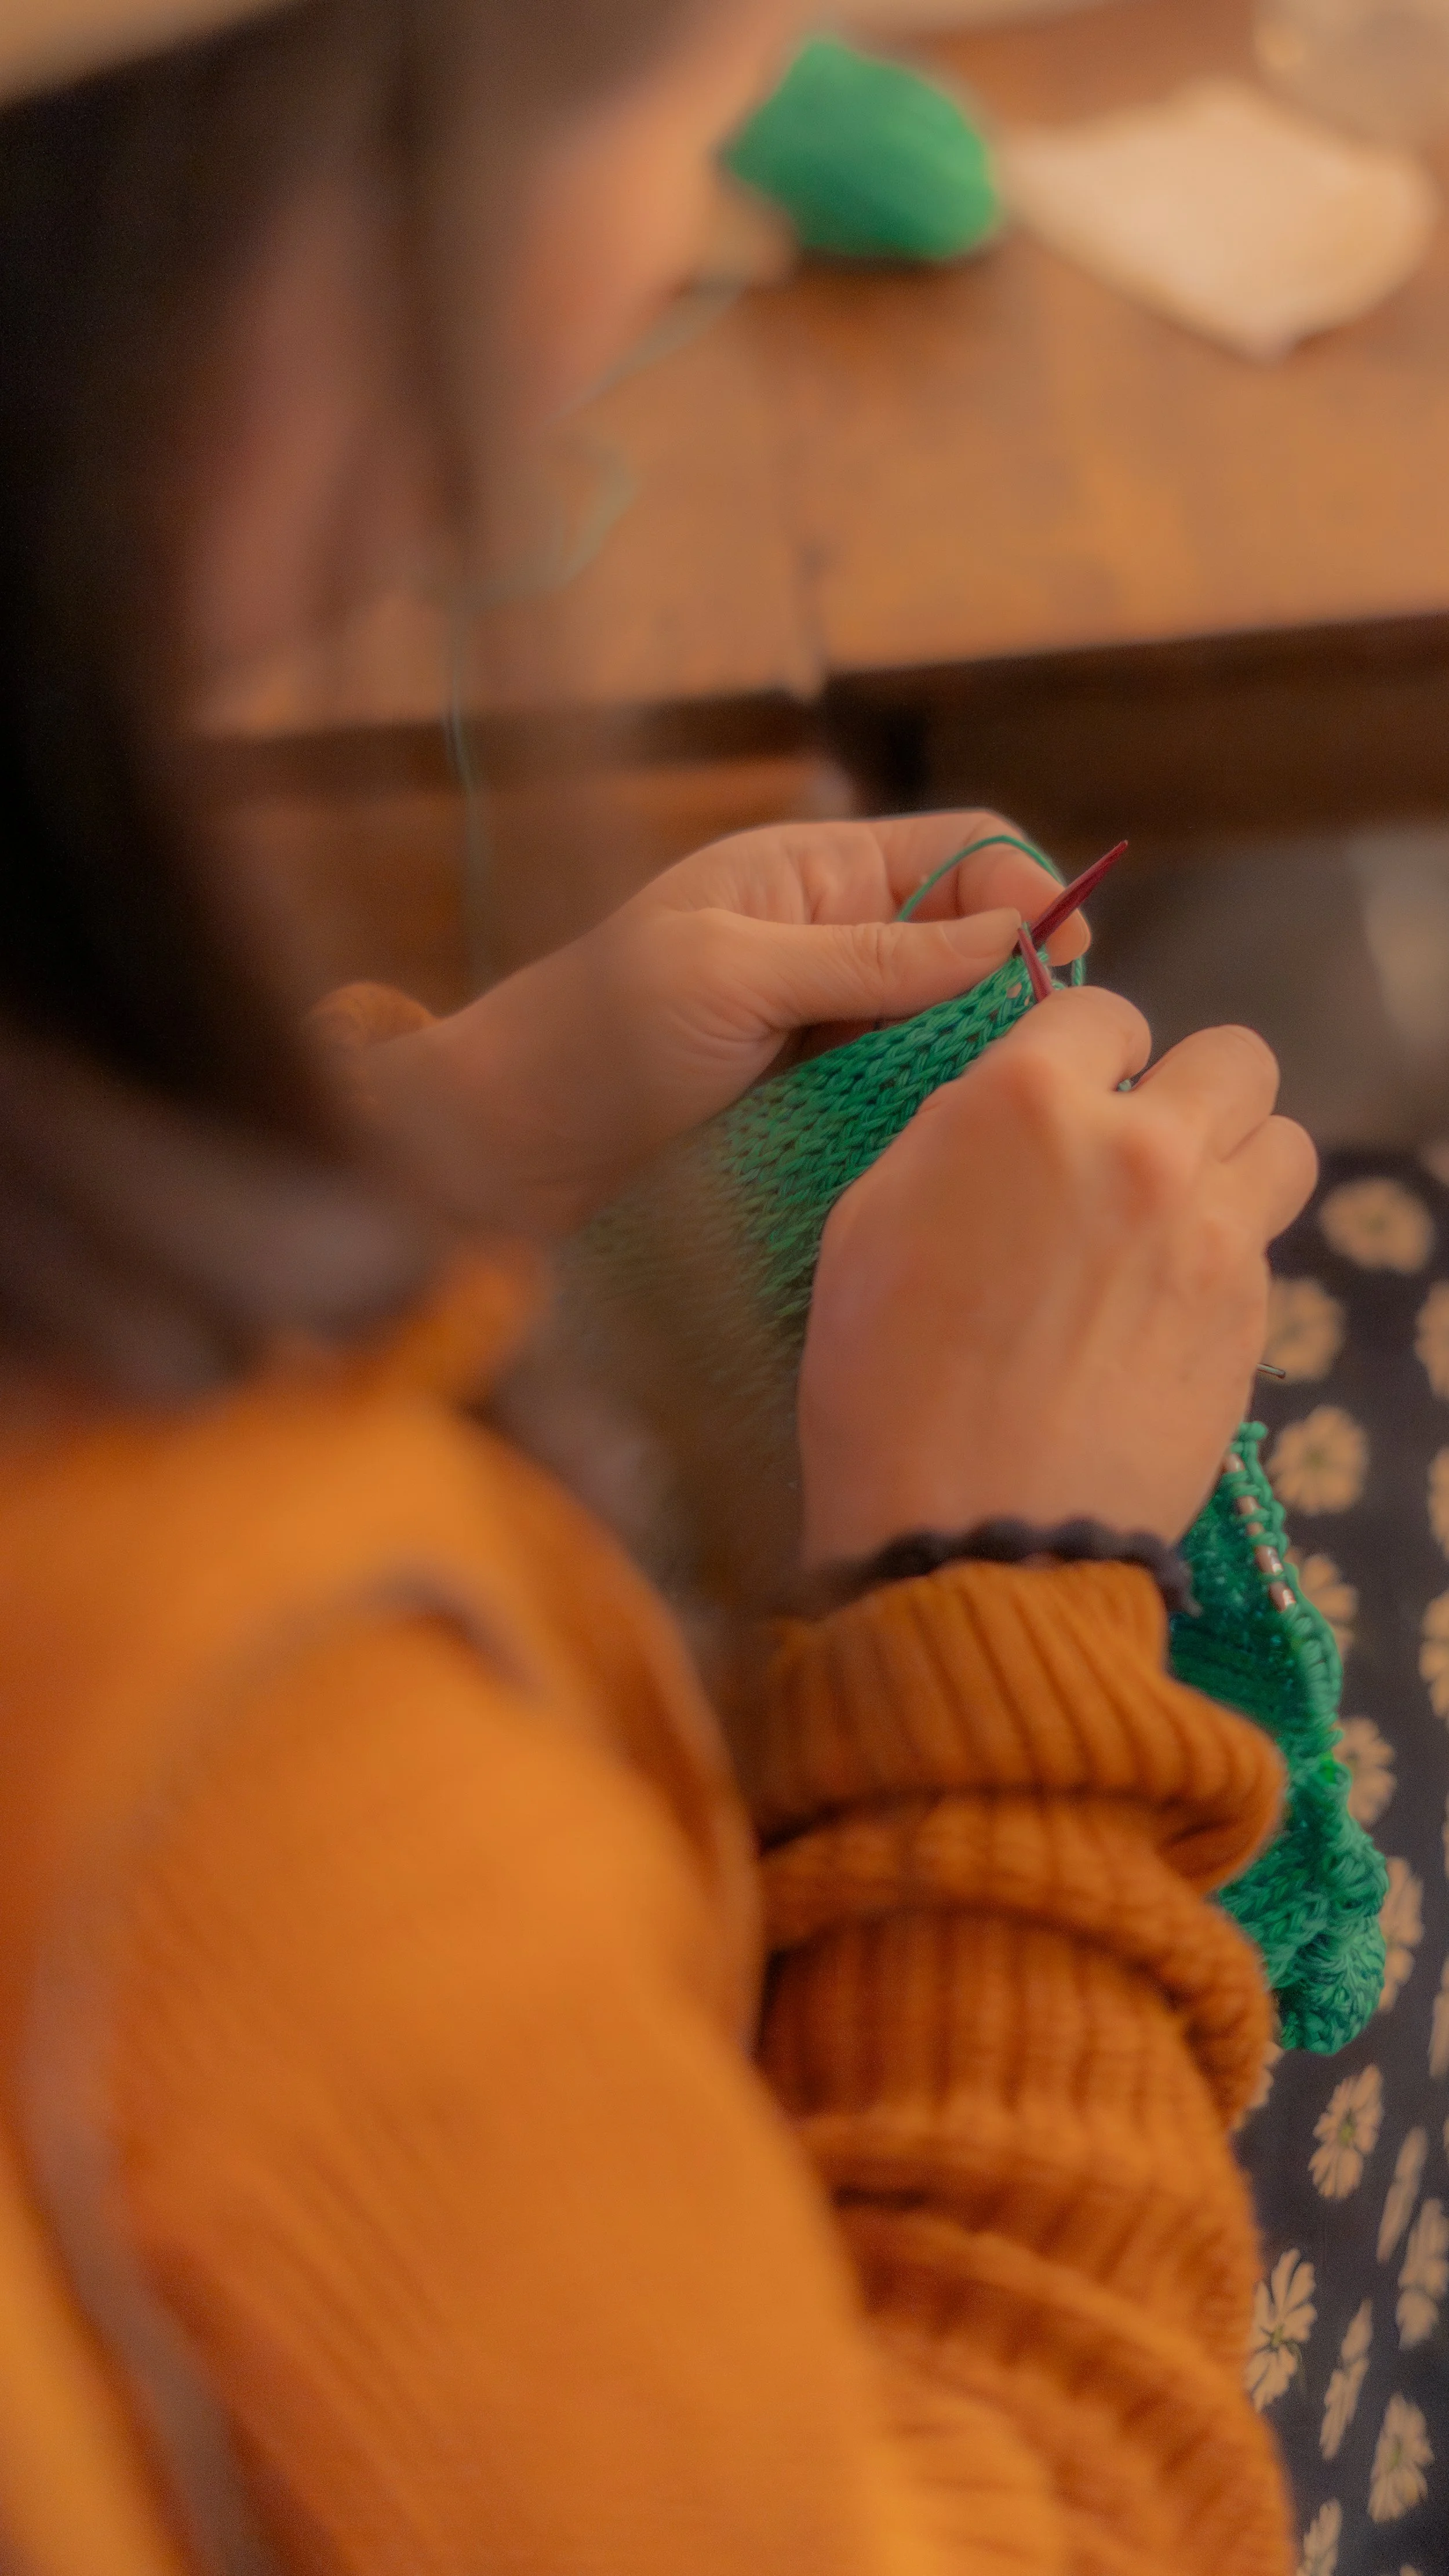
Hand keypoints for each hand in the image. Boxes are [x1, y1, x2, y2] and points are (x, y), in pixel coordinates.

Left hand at [385, 811, 1086, 1234]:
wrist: (505, 1149)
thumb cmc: (594, 1037)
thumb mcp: (732, 975)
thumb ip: (870, 956)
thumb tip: (1012, 938)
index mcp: (812, 872)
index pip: (966, 850)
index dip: (1029, 891)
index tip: (1061, 965)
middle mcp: (832, 940)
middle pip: (973, 944)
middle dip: (1010, 990)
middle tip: (1021, 1060)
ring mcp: (828, 1026)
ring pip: (948, 1030)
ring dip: (970, 1064)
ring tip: (979, 1112)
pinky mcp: (818, 1103)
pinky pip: (905, 1097)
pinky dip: (927, 1115)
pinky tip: (935, 1150)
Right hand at [798, 988, 1317, 1560]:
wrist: (973, 1536)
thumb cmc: (883, 1384)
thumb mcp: (867, 1224)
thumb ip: (950, 1137)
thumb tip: (1003, 1115)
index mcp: (1029, 1103)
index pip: (1103, 1010)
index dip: (1084, 1051)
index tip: (1069, 1095)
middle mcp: (1144, 1146)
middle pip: (1232, 1059)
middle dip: (1187, 1092)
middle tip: (1135, 1150)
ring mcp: (1213, 1233)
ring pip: (1281, 1143)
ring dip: (1235, 1165)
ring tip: (1176, 1220)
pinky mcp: (1252, 1316)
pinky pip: (1264, 1247)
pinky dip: (1224, 1260)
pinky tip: (1160, 1313)